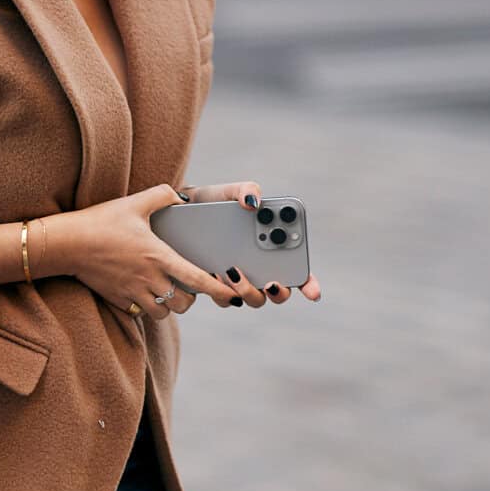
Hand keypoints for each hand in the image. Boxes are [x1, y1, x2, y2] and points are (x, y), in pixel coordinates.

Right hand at [58, 183, 235, 317]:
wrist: (68, 243)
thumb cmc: (100, 221)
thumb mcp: (134, 202)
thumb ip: (162, 196)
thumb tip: (181, 197)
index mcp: (158, 256)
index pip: (197, 279)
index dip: (219, 289)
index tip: (231, 295)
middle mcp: (149, 278)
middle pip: (184, 303)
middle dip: (190, 298)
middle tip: (187, 287)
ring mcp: (133, 292)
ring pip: (164, 312)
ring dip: (169, 305)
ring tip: (166, 292)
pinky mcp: (119, 300)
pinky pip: (141, 312)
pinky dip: (148, 307)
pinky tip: (145, 293)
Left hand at [179, 179, 322, 306]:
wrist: (176, 213)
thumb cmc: (211, 202)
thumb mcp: (228, 193)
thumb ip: (245, 191)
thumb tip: (254, 203)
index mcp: (270, 247)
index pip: (297, 269)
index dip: (309, 284)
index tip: (313, 293)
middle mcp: (259, 269)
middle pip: (278, 292)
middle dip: (277, 290)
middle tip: (270, 282)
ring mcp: (238, 281)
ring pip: (252, 299)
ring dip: (248, 290)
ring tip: (233, 272)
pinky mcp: (215, 287)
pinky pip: (224, 298)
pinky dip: (223, 291)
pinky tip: (215, 274)